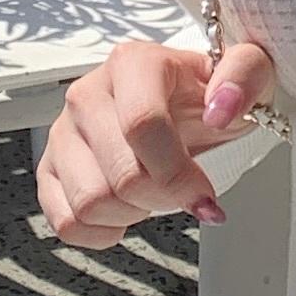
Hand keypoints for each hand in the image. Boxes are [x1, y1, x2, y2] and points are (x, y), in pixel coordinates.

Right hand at [37, 37, 276, 246]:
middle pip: (121, 174)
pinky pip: (65, 222)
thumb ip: (244, 75)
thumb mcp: (246, 74)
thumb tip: (221, 107)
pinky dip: (101, 232)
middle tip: (182, 192)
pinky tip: (125, 210)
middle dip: (163, 198)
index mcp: (132, 63)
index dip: (177, 173)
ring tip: (151, 192)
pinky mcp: (49, 169)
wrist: (184, 107)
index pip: (142, 124)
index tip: (204, 195)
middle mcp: (88, 94)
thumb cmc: (209, 95)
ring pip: (89, 203)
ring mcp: (63, 132)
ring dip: (132, 214)